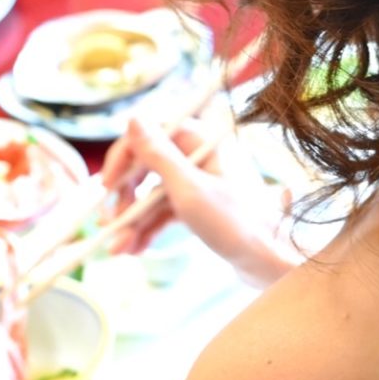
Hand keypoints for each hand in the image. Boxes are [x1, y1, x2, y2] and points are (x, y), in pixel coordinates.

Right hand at [100, 116, 299, 287]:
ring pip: (152, 195)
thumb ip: (158, 155)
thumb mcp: (190, 190)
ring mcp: (199, 182)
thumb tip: (133, 117)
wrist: (272, 263)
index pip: (149, 135)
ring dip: (131, 221)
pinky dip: (147, 229)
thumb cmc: (238, 224)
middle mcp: (199, 156)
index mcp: (201, 141)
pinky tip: (132, 249)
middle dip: (124, 198)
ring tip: (117, 249)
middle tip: (107, 225)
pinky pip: (163, 212)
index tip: (105, 186)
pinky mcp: (199, 206)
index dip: (123, 159)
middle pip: (146, 167)